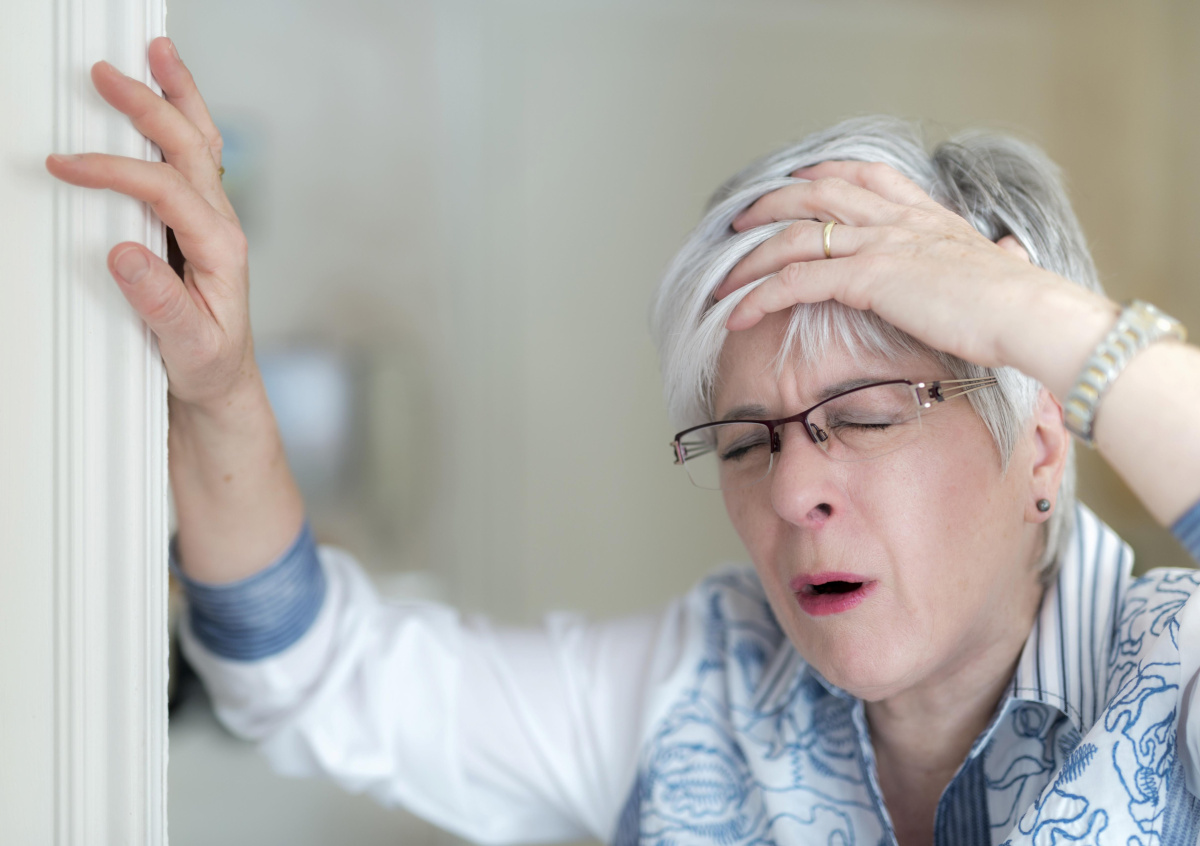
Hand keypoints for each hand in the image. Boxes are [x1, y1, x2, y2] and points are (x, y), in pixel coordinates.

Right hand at [45, 37, 255, 412]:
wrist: (222, 380)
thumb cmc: (207, 363)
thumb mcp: (187, 345)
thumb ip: (159, 303)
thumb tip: (124, 253)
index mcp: (221, 247)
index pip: (167, 189)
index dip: (115, 172)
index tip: (66, 166)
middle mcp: (221, 224)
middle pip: (190, 149)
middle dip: (149, 106)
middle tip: (106, 74)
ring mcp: (212, 219)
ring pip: (201, 145)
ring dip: (179, 96)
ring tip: (160, 54)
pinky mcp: (199, 222)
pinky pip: (194, 161)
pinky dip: (180, 122)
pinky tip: (168, 97)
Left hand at [713, 161, 1116, 396]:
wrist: (1031, 316)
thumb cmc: (1022, 304)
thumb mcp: (1006, 267)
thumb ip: (1000, 254)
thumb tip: (1012, 251)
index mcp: (926, 216)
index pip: (866, 176)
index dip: (823, 175)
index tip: (797, 180)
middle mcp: (897, 221)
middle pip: (816, 195)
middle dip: (770, 205)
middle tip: (738, 225)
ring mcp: (880, 245)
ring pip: (795, 236)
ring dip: (751, 258)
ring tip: (723, 280)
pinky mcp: (867, 279)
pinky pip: (796, 281)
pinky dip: (759, 295)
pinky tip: (737, 313)